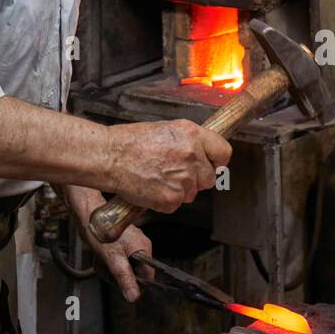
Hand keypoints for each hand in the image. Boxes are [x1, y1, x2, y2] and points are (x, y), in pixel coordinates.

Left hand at [62, 184, 154, 301]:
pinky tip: (99, 258)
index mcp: (144, 247)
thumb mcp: (113, 258)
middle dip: (118, 276)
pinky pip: (115, 263)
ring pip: (123, 270)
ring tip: (102, 260)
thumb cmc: (100, 230)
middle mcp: (139, 246)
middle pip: (134, 274)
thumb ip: (125, 278)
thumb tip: (134, 296)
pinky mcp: (119, 246)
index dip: (136, 284)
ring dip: (110, 270)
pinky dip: (106, 264)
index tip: (124, 286)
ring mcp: (129, 245)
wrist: (86, 215)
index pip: (148, 276)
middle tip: (108, 269)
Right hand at [108, 119, 231, 212]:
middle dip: (196, 178)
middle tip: (174, 171)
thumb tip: (202, 153)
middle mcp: (192, 156)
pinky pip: (176, 203)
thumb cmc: (131, 141)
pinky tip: (152, 185)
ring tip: (157, 175)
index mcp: (192, 135)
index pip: (223, 152)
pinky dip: (165, 199)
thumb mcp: (166, 129)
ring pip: (192, 193)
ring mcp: (183, 179)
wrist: (110, 156)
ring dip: (179, 189)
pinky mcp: (172, 198)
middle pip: (209, 178)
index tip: (212, 164)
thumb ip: (189, 141)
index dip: (217, 160)